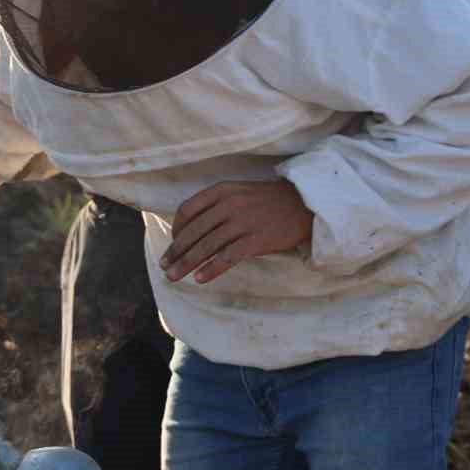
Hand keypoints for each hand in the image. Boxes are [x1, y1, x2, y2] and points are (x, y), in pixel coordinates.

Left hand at [161, 180, 313, 284]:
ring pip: (206, 246)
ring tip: (173, 277)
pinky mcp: (256, 240)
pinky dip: (211, 269)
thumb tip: (191, 228)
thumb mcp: (239, 192)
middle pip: (193, 231)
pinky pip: (227, 257)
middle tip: (164, 267)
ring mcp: (243, 222)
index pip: (187, 210)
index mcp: (222, 190)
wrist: (305, 204)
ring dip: (186, 263)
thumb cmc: (269, 200)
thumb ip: (216, 204)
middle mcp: (229, 204)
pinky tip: (200, 279)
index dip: (175, 230)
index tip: (172, 244)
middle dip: (175, 251)